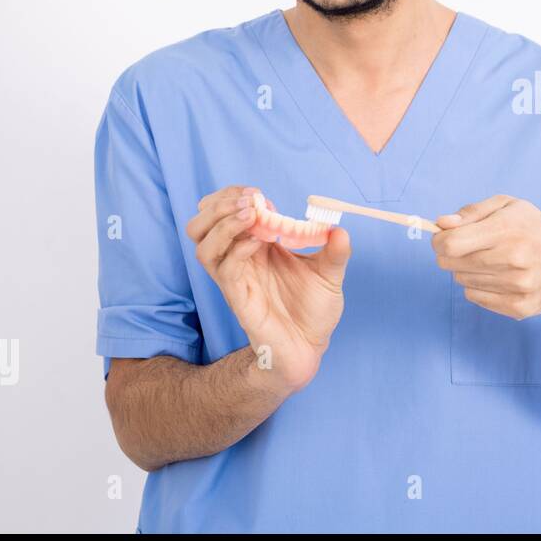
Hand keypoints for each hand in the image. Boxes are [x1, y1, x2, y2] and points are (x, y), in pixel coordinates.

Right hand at [186, 185, 351, 392]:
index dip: (234, 195)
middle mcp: (239, 259)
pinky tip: (259, 243)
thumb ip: (335, 251)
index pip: (223, 211)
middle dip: (219, 205)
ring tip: (251, 215)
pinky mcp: (239, 297)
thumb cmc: (314, 309)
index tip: (259, 193)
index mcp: (256, 246)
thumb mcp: (331, 273)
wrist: (310, 347)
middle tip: (250, 201)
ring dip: (223, 224)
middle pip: (201, 225)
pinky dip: (238, 249)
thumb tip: (339, 228)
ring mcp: (236, 278)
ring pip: (203, 246)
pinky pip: (225, 269)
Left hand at [431, 195, 540, 319]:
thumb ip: (472, 212)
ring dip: (468, 271)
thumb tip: (441, 224)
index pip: (450, 244)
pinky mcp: (518, 306)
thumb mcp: (509, 206)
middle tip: (468, 249)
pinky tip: (499, 278)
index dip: (438, 241)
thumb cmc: (535, 230)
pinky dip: (479, 287)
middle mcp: (513, 258)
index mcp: (507, 229)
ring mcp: (517, 285)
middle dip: (451, 255)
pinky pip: (474, 297)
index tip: (442, 238)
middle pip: (451, 264)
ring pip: (461, 280)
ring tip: (492, 262)